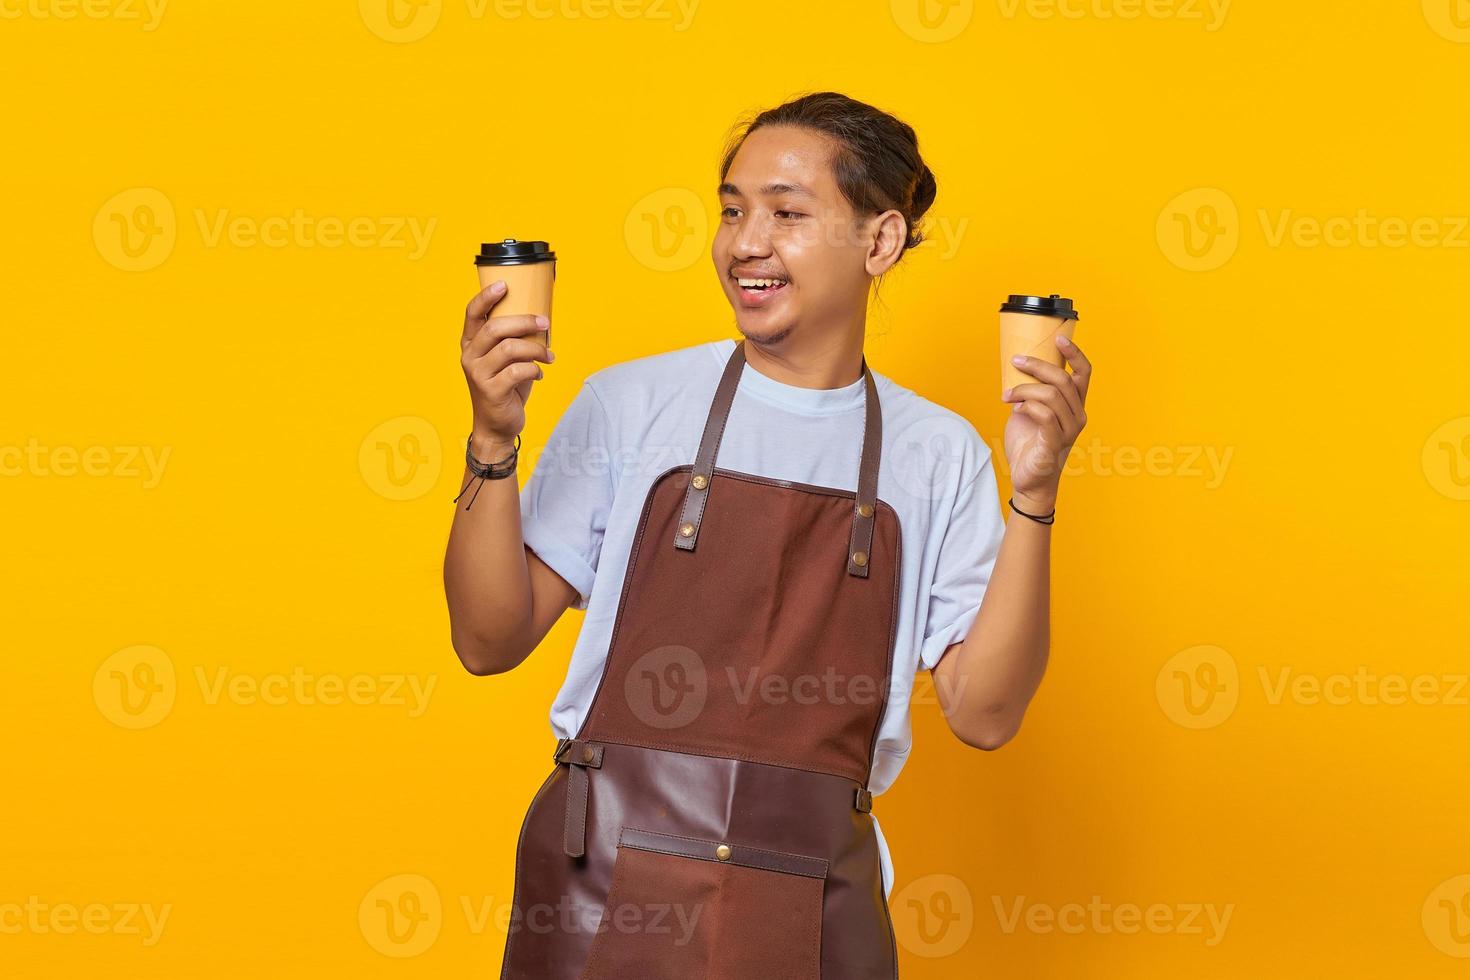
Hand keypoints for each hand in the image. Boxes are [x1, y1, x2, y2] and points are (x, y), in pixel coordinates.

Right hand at [460, 281, 554, 455]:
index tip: (504, 285)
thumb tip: (540, 318)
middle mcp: (470, 356)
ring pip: (510, 349)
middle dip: (524, 321)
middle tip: (545, 322)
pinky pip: (518, 371)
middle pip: (496, 328)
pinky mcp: (491, 391)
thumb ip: (513, 339)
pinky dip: (534, 369)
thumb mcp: (505, 360)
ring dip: (536, 349)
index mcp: (471, 344)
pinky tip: (538, 374)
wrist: (497, 425)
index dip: (486, 297)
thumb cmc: (505, 387)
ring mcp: (478, 374)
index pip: (472, 314)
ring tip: (548, 356)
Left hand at [1000, 334, 1092, 510]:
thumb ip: (1031, 391)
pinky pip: (1045, 415)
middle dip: (1038, 366)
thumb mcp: (1029, 410)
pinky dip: (1028, 406)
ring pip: (1052, 395)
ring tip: (1008, 395)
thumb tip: (1017, 368)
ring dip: (1025, 389)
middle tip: (1016, 362)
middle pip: (1064, 380)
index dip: (1075, 354)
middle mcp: (1077, 416)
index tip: (1059, 339)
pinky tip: (1016, 407)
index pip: (1084, 374)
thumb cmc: (1029, 444)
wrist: (1028, 480)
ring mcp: (1068, 431)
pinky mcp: (1054, 444)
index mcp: (1074, 406)